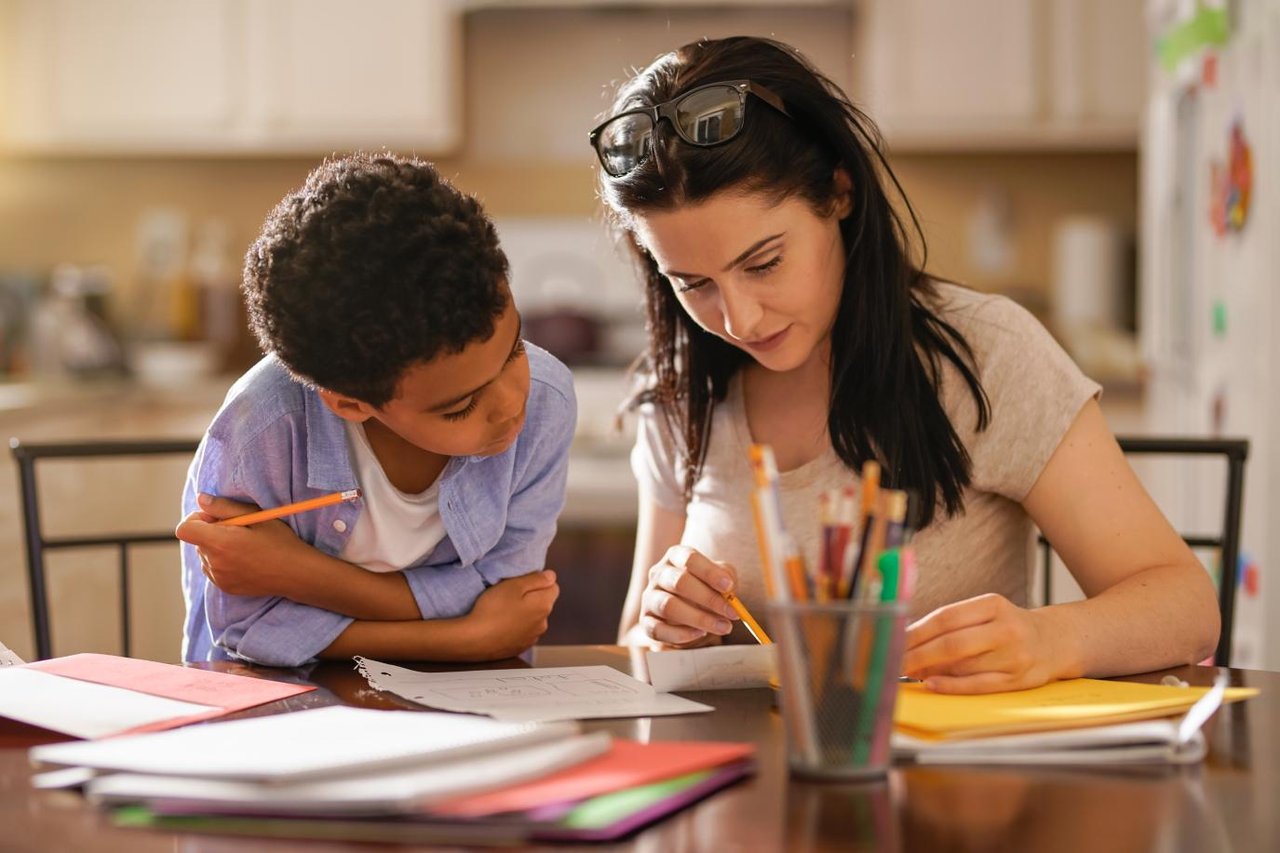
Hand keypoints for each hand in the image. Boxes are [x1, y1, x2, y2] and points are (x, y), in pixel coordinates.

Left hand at [175, 494, 311, 597]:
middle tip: (239, 531)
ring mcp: (218, 577)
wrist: (296, 574)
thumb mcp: (256, 517)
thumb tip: (201, 499)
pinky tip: (245, 560)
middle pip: (197, 541)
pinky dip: (223, 561)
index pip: (185, 529)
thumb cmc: (279, 542)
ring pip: (205, 555)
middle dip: (211, 532)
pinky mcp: (225, 587)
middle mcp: (214, 562)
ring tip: (244, 547)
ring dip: (217, 547)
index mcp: (219, 543)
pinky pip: (213, 569)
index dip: (196, 520)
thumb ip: (224, 508)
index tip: (215, 518)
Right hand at [464, 570, 559, 659]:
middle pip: (543, 603)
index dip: (538, 581)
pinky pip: (523, 632)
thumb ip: (536, 579)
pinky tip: (501, 625)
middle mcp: (543, 623)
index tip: (521, 583)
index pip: (553, 587)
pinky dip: (516, 627)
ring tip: (503, 611)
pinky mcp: (520, 647)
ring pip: (533, 618)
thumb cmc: (493, 609)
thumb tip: (551, 576)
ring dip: (524, 614)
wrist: (474, 639)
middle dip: (531, 597)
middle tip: (509, 595)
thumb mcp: (514, 585)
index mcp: (544, 605)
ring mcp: (532, 637)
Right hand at [638, 546, 739, 647]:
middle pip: (679, 582)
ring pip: (668, 606)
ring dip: (699, 619)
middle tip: (732, 613)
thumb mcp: (719, 578)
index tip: (729, 587)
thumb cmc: (706, 589)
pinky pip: (658, 629)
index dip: (710, 572)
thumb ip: (726, 577)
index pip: (689, 558)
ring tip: (722, 627)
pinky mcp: (646, 621)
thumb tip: (729, 588)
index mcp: (675, 557)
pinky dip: (681, 634)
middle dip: (709, 599)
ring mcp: (650, 597)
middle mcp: (658, 574)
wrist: (687, 614)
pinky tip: (700, 634)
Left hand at [902, 594, 1067, 693]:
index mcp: (993, 605)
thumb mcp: (984, 613)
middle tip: (894, 661)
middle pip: (952, 643)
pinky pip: (978, 685)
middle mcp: (1006, 628)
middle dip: (917, 655)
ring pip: (963, 666)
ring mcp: (1014, 656)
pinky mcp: (1019, 680)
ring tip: (909, 671)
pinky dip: (951, 686)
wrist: (1055, 641)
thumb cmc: (1007, 627)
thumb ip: (952, 625)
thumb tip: (908, 643)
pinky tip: (931, 684)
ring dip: (930, 671)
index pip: (946, 618)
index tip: (893, 641)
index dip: (916, 632)